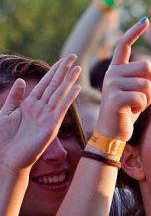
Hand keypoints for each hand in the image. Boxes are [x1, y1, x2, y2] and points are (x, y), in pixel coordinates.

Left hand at [0, 55, 80, 176]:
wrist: (6, 158)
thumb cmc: (3, 138)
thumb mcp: (5, 112)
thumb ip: (15, 97)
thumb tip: (23, 81)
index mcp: (30, 104)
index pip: (44, 84)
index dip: (53, 71)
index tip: (62, 60)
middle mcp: (41, 109)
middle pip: (54, 85)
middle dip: (63, 70)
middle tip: (73, 57)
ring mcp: (48, 117)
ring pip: (59, 94)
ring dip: (69, 81)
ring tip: (77, 68)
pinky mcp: (51, 126)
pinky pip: (61, 109)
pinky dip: (68, 98)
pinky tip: (75, 88)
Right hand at [97, 18, 150, 141]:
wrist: (113, 133)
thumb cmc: (127, 114)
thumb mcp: (144, 96)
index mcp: (117, 70)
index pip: (124, 45)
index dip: (134, 32)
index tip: (145, 20)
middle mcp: (112, 73)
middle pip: (146, 66)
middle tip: (148, 97)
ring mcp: (112, 84)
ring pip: (146, 83)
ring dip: (149, 97)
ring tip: (137, 106)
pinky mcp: (115, 98)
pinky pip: (141, 96)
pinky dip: (143, 105)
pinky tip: (132, 111)